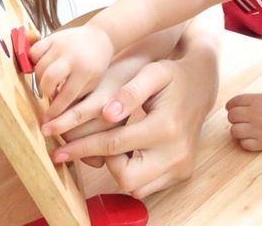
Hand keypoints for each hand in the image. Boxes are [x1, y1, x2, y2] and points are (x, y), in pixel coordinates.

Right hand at [31, 25, 114, 118]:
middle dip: (46, 91)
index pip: (66, 95)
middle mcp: (72, 57)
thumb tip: (57, 114)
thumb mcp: (93, 83)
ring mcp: (61, 45)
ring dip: (40, 78)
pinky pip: (35, 51)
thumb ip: (76, 97)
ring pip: (40, 66)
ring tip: (48, 81)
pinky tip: (42, 66)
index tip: (50, 117)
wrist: (99, 37)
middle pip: (49, 79)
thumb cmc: (96, 65)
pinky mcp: (53, 37)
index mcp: (85, 71)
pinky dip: (34, 61)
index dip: (56, 109)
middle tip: (49, 93)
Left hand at [49, 52, 217, 197]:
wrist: (203, 84)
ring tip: (112, 144)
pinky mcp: (182, 173)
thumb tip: (106, 114)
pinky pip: (148, 187)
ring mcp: (181, 166)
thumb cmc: (173, 76)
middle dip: (102, 162)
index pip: (114, 145)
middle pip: (125, 177)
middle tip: (90, 143)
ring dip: (117, 169)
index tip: (58, 149)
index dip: (82, 147)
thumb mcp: (152, 73)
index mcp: (166, 127)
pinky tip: (128, 152)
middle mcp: (176, 153)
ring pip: (135, 187)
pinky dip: (133, 174)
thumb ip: (129, 93)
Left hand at [226, 91, 261, 150]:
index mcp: (257, 100)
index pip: (233, 102)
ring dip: (238, 131)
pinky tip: (253, 139)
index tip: (233, 108)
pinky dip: (246, 143)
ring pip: (234, 131)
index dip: (231, 106)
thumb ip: (258, 100)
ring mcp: (259, 129)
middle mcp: (255, 114)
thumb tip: (246, 104)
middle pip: (231, 117)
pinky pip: (245, 145)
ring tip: (246, 130)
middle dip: (234, 118)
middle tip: (241, 120)